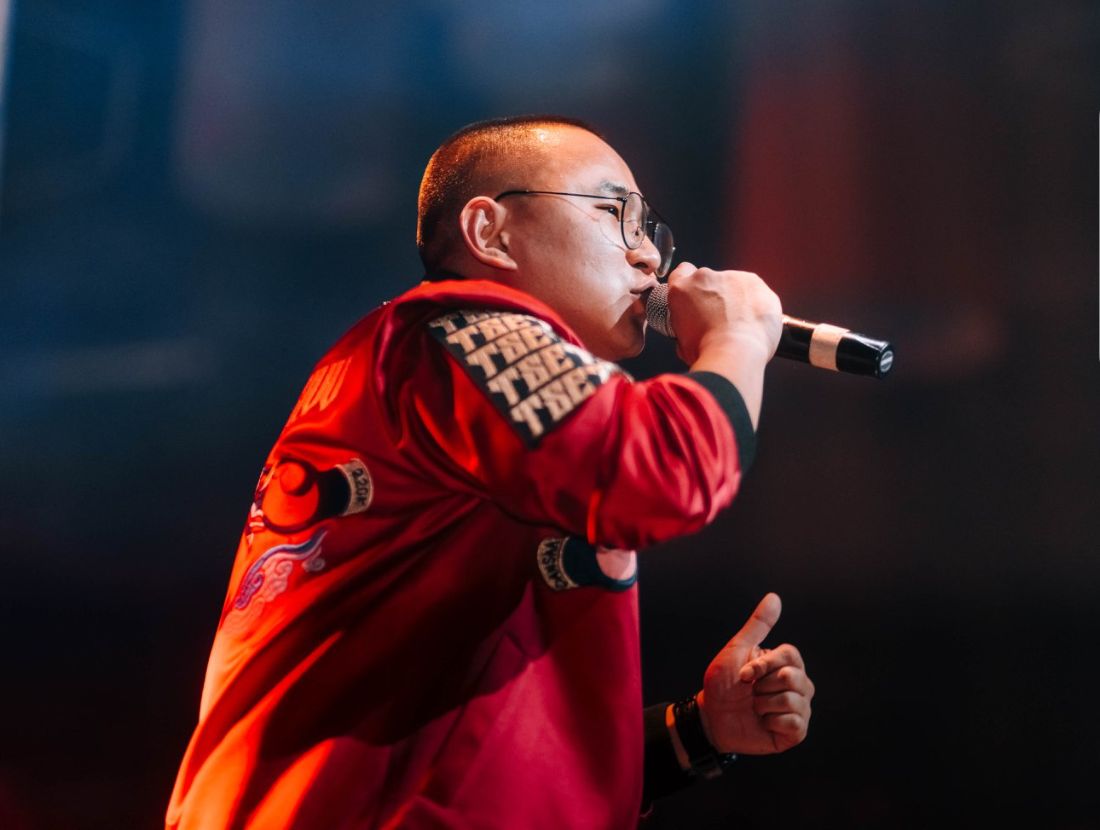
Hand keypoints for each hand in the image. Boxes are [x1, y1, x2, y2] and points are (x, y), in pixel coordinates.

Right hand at [665, 262, 782, 365]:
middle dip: (715, 297)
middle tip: (719, 321)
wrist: (736, 352)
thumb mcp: (682, 342)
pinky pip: (755, 292)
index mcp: (683, 289)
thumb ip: (686, 326)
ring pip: (735, 285)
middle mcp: (706, 277)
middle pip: (711, 281)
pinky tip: (754, 324)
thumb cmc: (708, 351)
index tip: (696, 298)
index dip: (691, 287)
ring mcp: (733, 277)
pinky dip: (755, 305)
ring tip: (739, 325)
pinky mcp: (756, 283)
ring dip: (736, 300)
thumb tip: (693, 331)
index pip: (682, 273)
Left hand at [697, 593, 813, 754]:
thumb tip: (774, 597)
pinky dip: (771, 722)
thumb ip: (758, 625)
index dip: (763, 665)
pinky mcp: (796, 732)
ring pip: (793, 701)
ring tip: (755, 707)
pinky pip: (794, 723)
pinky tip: (763, 722)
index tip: (743, 673)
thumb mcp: (737, 649)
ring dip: (763, 705)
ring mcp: (800, 708)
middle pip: (792, 678)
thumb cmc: (722, 683)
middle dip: (761, 686)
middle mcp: (799, 684)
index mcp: (787, 664)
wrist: (711, 717)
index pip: (790, 656)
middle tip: (750, 692)